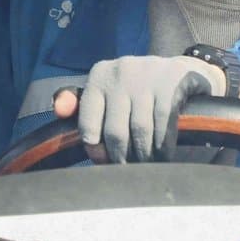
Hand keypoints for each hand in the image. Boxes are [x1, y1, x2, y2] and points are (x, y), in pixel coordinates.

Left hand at [52, 55, 226, 163]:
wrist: (181, 69)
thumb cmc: (137, 89)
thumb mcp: (110, 91)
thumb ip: (83, 105)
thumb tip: (58, 110)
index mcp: (99, 75)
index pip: (87, 118)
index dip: (94, 147)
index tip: (103, 162)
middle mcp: (120, 71)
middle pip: (115, 130)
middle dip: (121, 156)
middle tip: (127, 170)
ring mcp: (147, 75)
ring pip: (140, 130)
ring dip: (143, 155)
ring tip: (146, 166)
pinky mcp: (171, 82)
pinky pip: (163, 124)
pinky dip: (163, 146)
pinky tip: (163, 155)